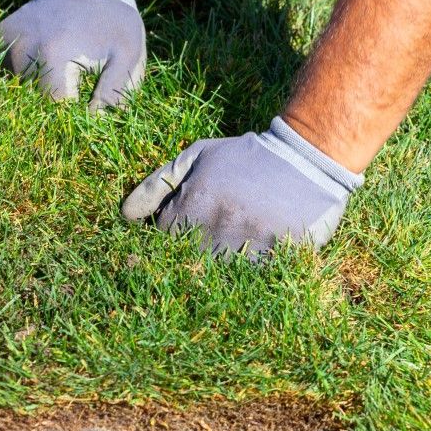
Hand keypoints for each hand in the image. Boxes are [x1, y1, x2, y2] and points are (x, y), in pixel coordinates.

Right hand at [0, 0, 145, 109]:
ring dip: (37, 87)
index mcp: (54, 56)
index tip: (85, 107)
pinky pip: (5, 69)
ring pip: (16, 86)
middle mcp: (23, 50)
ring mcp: (7, 42)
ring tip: (61, 71)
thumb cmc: (114, 20)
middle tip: (76, 86)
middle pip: (32, 98)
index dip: (71, 114)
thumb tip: (95, 122)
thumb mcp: (128, 55)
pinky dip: (21, 72)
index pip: (53, 106)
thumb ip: (115, 92)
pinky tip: (43, 62)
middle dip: (54, 102)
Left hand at [121, 117, 362, 257]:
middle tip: (207, 247)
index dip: (170, 240)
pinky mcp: (279, 252)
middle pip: (189, 261)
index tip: (181, 237)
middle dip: (193, 258)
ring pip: (220, 272)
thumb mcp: (198, 157)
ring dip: (221, 268)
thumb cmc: (246, 157)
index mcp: (195, 200)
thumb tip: (124, 215)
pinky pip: (254, 276)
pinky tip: (253, 259)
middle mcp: (219, 222)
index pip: (164, 240)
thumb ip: (157, 184)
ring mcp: (250, 239)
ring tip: (230, 253)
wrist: (306, 154)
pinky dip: (250, 273)